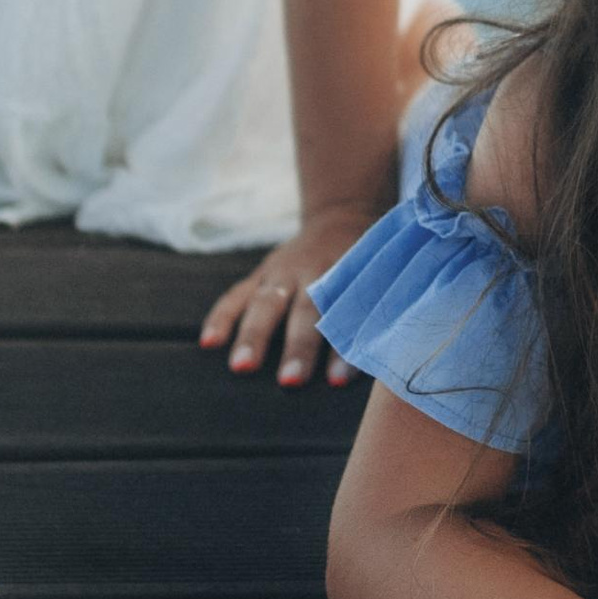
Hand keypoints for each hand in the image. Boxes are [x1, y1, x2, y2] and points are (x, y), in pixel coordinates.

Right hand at [199, 202, 378, 387]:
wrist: (342, 217)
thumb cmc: (368, 266)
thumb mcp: (382, 278)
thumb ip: (382, 312)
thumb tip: (388, 360)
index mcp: (350, 275)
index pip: (348, 314)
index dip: (343, 349)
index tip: (338, 381)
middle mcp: (314, 272)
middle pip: (305, 310)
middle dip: (297, 347)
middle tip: (290, 382)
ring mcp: (282, 272)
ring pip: (266, 302)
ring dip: (253, 335)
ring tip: (242, 367)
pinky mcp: (260, 275)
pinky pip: (236, 295)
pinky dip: (221, 317)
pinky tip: (209, 343)